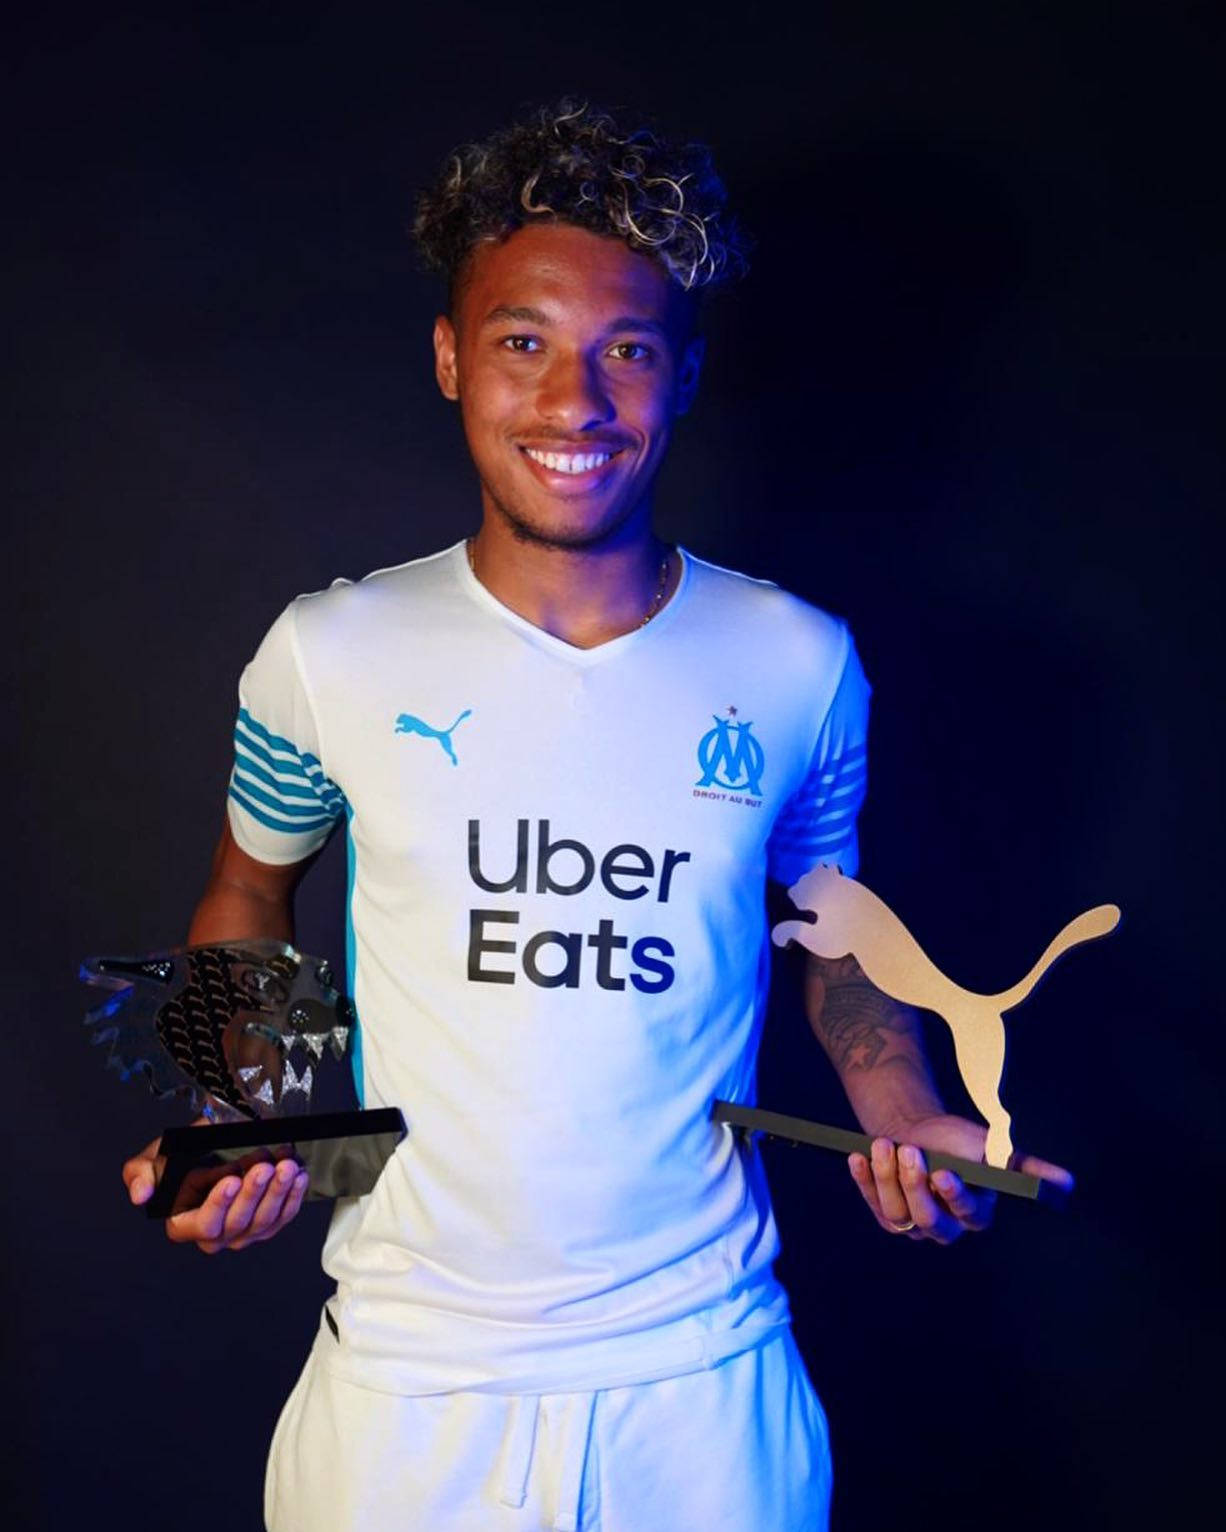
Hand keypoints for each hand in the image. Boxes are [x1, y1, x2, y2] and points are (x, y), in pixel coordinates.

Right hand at [122, 1125, 309, 1253]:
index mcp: (185, 1224)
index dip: (218, 1206)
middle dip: (254, 1194)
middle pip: (239, 1223)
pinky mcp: (268, 1223)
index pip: (204, 1225)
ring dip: (278, 1193)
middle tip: (264, 1166)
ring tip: (286, 1167)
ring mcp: (244, 1231)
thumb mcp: (153, 1158)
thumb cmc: (181, 1157)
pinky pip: (284, 1215)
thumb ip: (140, 1174)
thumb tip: (140, 1195)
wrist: (211, 1147)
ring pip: (264, 1221)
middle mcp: (216, 1234)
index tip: (231, 1180)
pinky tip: (298, 1176)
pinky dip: (293, 1196)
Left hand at [847, 1114, 1072, 1243]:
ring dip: (886, 1177)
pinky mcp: (887, 1215)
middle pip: (929, 1220)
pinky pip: (873, 1203)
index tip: (943, 1171)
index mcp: (976, 1213)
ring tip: (884, 1143)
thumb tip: (1068, 1183)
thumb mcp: (992, 1148)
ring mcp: (914, 1223)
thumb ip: (1024, 1166)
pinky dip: (864, 1179)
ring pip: (898, 1213)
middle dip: (914, 1186)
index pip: (968, 1213)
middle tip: (908, 1151)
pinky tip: (859, 1156)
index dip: (954, 1195)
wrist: (918, 1132)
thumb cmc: (959, 1142)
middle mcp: (946, 1226)